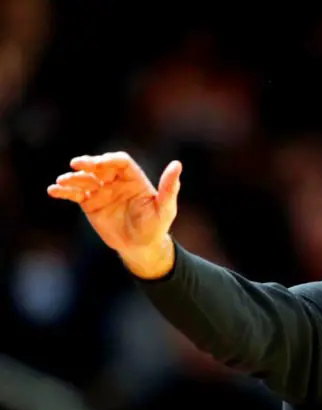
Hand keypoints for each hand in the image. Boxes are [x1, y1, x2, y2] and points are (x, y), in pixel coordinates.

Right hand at [47, 152, 182, 278]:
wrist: (141, 247)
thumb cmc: (156, 227)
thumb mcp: (165, 208)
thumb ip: (169, 187)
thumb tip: (177, 164)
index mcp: (134, 179)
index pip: (120, 162)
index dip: (109, 160)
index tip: (98, 165)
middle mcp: (116, 182)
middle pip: (99, 167)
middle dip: (87, 164)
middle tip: (76, 165)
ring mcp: (102, 192)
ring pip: (85, 180)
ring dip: (73, 178)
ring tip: (63, 181)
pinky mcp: (90, 203)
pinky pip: (75, 194)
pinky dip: (64, 191)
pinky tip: (53, 190)